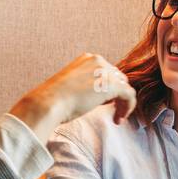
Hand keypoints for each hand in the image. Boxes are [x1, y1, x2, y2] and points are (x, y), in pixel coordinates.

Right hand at [11, 53, 137, 139]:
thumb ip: (87, 86)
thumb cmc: (54, 101)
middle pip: (117, 78)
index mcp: (87, 59)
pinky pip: (129, 95)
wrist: (48, 103)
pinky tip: (118, 119)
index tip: (102, 104)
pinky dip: (128, 107)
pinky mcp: (111, 84)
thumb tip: (100, 97)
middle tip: (110, 111)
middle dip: (115, 94)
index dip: (107, 88)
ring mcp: (105, 71)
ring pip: (124, 86)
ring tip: (116, 117)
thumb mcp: (72, 87)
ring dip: (122, 102)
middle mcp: (97, 60)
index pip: (106, 72)